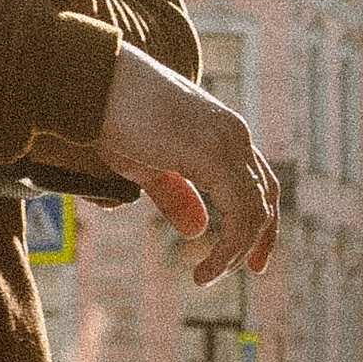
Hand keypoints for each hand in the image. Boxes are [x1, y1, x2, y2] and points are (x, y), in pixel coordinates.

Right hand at [92, 44, 281, 283]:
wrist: (95, 85)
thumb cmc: (113, 118)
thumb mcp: (147, 166)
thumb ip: (175, 195)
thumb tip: (198, 228)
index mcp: (221, 133)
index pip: (257, 181)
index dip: (259, 221)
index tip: (251, 258)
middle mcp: (234, 135)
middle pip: (267, 195)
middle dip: (260, 239)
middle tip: (250, 270)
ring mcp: (228, 142)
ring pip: (256, 210)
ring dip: (237, 251)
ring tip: (208, 277)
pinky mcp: (215, 155)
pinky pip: (241, 212)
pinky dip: (229, 247)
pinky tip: (203, 269)